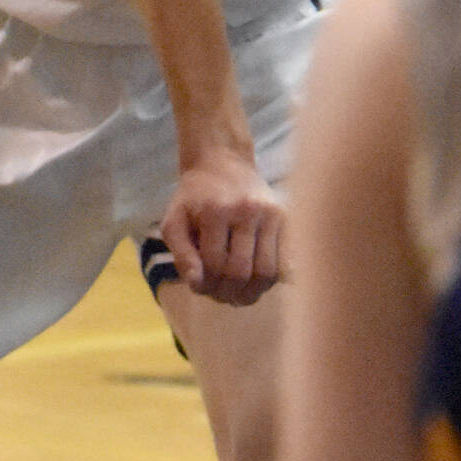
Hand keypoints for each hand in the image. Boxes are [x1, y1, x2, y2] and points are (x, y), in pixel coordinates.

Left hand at [156, 148, 286, 306]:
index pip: (214, 264)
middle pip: (243, 271)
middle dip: (230, 292)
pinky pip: (286, 260)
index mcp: (216, 212)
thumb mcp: (174, 222)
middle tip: (222, 298)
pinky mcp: (286, 218)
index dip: (207, 285)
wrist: (222, 163)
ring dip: (253, 291)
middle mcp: (247, 211)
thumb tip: (196, 285)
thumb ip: (181, 254)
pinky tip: (259, 283)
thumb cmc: (193, 198)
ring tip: (241, 296)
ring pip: (268, 271)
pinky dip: (274, 279)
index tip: (202, 290)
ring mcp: (271, 214)